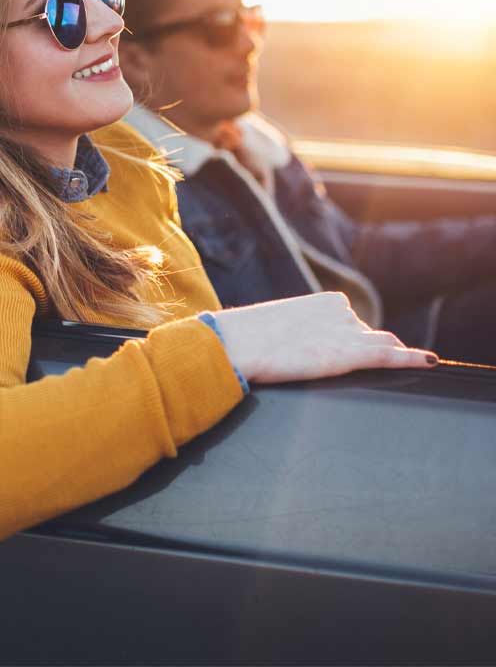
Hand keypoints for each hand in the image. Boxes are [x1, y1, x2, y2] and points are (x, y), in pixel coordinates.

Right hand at [215, 292, 437, 383]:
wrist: (239, 345)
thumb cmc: (247, 339)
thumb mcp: (276, 328)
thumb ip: (296, 332)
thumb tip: (294, 345)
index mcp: (324, 302)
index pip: (352, 323)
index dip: (353, 340)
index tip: (349, 352)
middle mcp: (341, 312)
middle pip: (367, 336)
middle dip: (368, 351)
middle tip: (365, 367)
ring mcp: (347, 332)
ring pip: (381, 347)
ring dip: (390, 357)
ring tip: (407, 364)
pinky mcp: (348, 354)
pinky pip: (388, 357)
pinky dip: (412, 358)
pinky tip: (430, 362)